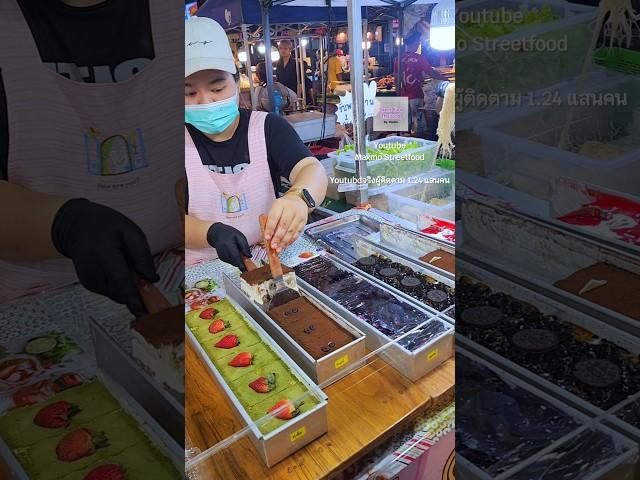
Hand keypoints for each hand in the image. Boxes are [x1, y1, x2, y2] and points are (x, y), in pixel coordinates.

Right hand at [51, 199, 158, 315]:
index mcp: (104, 255)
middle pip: (121, 293)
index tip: (145, 312)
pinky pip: (111, 292)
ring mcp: (89, 280)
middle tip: (139, 272)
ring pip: (117, 295)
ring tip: (122, 263)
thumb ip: (142, 255)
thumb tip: (153, 279)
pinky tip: (115, 268)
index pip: (120, 282)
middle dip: (136, 291)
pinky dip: (118, 285)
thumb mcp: (130, 231)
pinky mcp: (88, 285)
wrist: (76, 226)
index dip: (134, 299)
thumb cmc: (107, 227)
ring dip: (127, 287)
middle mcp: (93, 272)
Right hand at [207, 223, 251, 270]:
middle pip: (236, 262)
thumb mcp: (239, 236)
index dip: (242, 265)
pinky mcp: (222, 259)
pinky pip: (231, 262)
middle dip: (243, 263)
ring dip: (239, 260)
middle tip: (248, 260)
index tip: (247, 271)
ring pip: (234, 263)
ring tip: (237, 250)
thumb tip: (249, 256)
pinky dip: (235, 259)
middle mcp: (224, 252)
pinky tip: (233, 252)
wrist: (217, 234)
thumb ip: (244, 246)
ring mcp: (222, 256)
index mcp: (228, 245)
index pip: (236, 257)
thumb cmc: (230, 234)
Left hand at [264, 195, 307, 252]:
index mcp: (281, 204)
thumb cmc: (284, 206)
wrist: (299, 200)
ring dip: (284, 241)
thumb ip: (271, 220)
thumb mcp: (275, 208)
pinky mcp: (304, 222)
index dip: (270, 228)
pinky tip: (286, 244)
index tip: (267, 237)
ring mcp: (299, 215)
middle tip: (273, 245)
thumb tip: (267, 236)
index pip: (274, 217)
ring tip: (279, 248)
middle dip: (278, 237)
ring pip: (291, 231)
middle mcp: (291, 209)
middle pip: (284, 225)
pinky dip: (291, 240)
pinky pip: (297, 233)